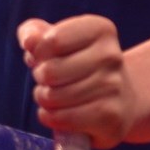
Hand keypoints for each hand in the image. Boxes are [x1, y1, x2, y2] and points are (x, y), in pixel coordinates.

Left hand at [17, 15, 137, 148]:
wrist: (121, 99)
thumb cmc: (79, 65)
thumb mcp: (56, 40)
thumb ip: (34, 32)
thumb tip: (29, 39)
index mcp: (99, 30)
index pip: (51, 40)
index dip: (38, 52)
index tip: (46, 56)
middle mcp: (111, 56)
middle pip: (50, 71)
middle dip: (40, 77)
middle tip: (50, 80)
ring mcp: (114, 87)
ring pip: (54, 97)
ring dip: (44, 99)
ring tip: (54, 96)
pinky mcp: (111, 117)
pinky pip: (63, 119)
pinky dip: (51, 117)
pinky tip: (56, 113)